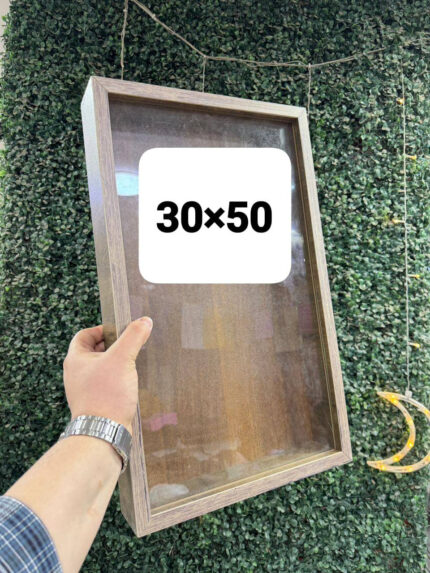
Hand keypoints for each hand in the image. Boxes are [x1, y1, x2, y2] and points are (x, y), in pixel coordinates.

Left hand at [63, 317, 152, 433]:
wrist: (103, 433)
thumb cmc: (106, 396)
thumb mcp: (122, 359)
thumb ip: (133, 337)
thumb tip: (144, 321)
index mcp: (75, 359)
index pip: (84, 334)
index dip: (101, 329)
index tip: (119, 331)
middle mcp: (77, 374)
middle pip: (94, 350)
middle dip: (112, 346)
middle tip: (129, 346)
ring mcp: (85, 389)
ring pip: (101, 368)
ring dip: (116, 364)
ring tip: (132, 364)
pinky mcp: (95, 402)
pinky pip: (106, 384)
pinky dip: (117, 380)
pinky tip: (130, 383)